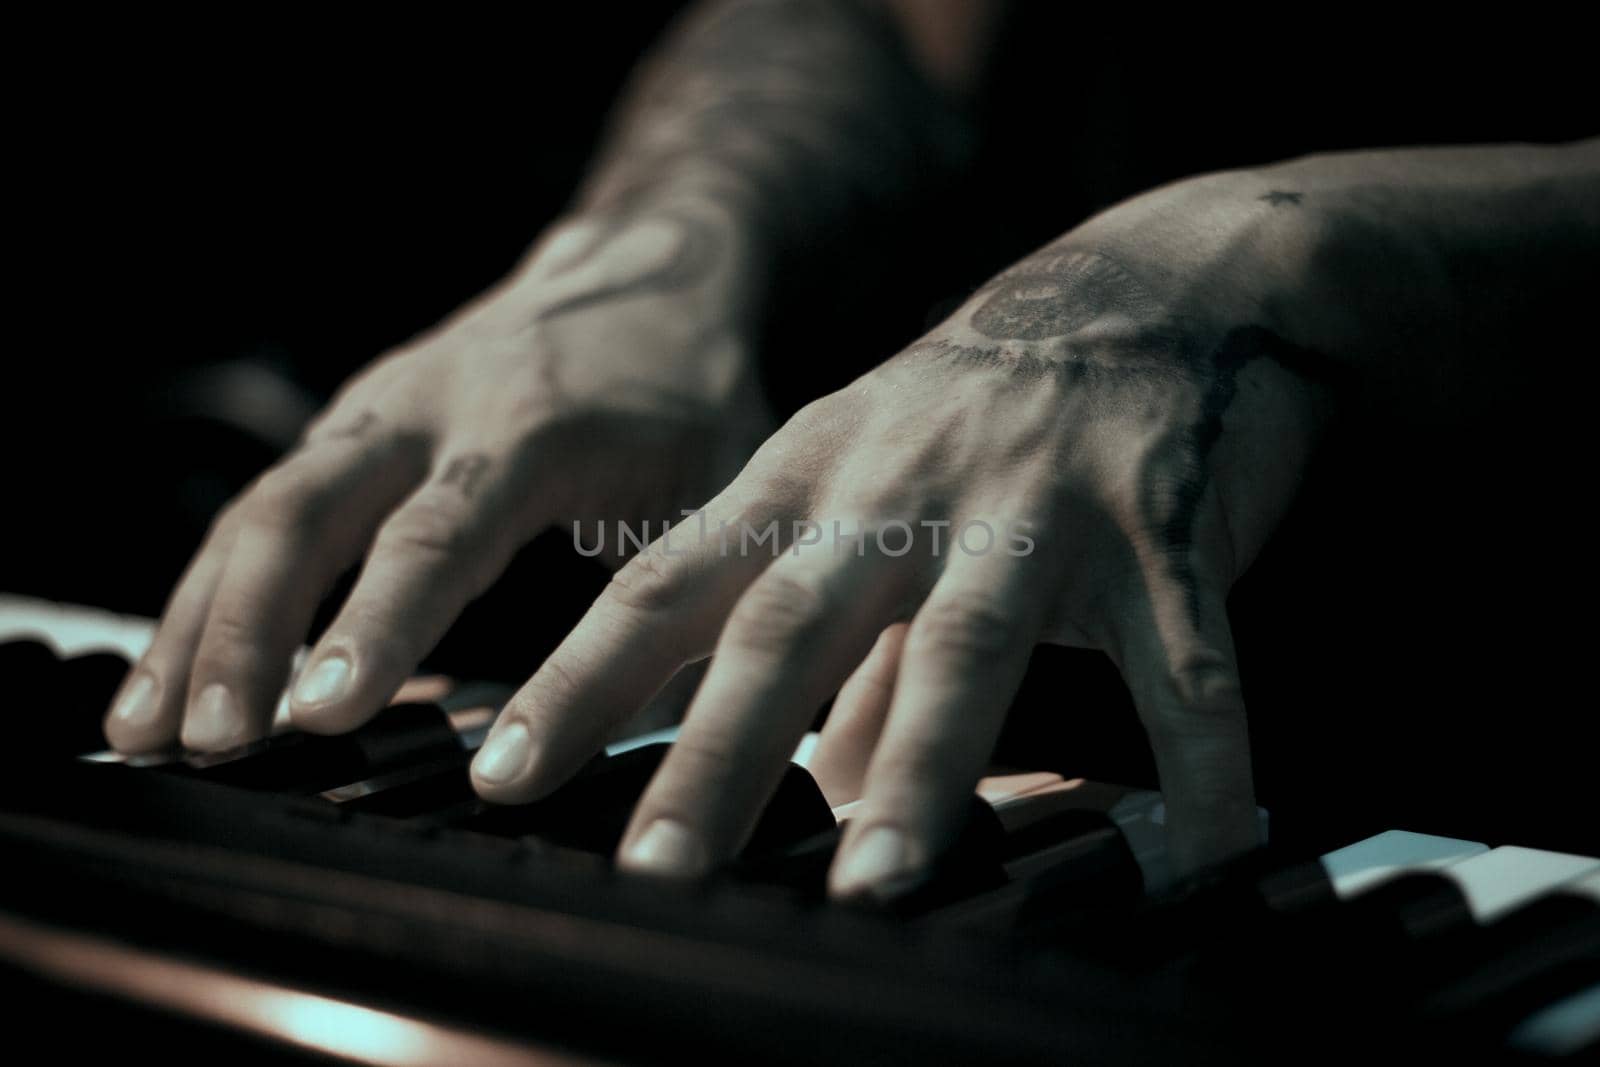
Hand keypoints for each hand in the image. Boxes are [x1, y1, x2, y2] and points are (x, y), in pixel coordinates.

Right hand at [104, 204, 773, 752]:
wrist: (647, 268)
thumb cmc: (688, 391)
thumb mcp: (718, 485)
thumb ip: (685, 597)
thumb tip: (676, 744)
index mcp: (530, 427)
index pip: (439, 533)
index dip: (378, 625)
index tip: (324, 714)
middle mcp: (430, 408)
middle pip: (304, 513)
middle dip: (244, 631)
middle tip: (211, 747)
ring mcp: (376, 412)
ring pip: (256, 512)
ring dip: (198, 622)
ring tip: (145, 735)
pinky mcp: (352, 431)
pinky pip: (258, 512)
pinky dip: (207, 594)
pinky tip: (172, 673)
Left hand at [469, 174, 1333, 892]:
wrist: (1158, 283)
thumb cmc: (985, 410)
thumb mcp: (877, 492)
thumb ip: (839, 639)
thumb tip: (806, 780)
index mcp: (810, 478)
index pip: (666, 584)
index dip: (579, 680)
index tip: (501, 773)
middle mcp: (902, 485)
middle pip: (790, 624)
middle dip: (718, 752)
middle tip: (656, 866)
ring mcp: (1035, 501)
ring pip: (966, 641)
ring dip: (919, 767)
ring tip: (873, 882)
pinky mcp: (1165, 526)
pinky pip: (1183, 661)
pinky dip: (1201, 762)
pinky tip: (1203, 857)